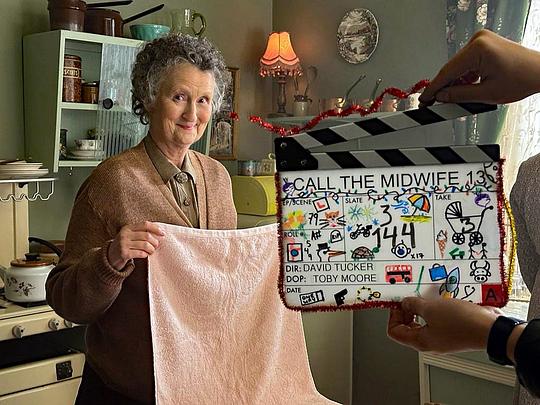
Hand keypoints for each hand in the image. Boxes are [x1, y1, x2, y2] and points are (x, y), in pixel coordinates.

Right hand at [108, 221, 164, 269]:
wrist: (110, 257)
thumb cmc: (124, 246)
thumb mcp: (130, 236)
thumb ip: (141, 233)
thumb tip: (160, 233)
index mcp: (127, 228)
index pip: (145, 224)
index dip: (156, 228)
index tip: (163, 234)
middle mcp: (124, 234)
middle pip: (147, 236)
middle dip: (155, 242)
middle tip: (156, 246)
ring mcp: (123, 244)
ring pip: (145, 245)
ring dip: (151, 249)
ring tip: (151, 251)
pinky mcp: (123, 254)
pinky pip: (140, 253)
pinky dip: (145, 255)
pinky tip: (145, 255)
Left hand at [387, 296, 502, 352]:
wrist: (490, 329)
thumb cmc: (462, 323)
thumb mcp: (431, 309)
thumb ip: (414, 305)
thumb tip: (405, 303)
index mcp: (420, 341)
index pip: (394, 332)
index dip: (393, 316)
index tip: (398, 303)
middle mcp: (430, 342)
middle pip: (408, 327)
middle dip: (407, 311)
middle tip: (410, 297)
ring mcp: (442, 337)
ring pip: (424, 321)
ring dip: (422, 308)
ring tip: (425, 296)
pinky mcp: (453, 330)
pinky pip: (438, 318)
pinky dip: (435, 308)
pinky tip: (439, 298)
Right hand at [419, 29, 539, 105]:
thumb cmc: (523, 78)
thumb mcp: (486, 93)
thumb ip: (459, 95)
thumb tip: (441, 97)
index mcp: (478, 49)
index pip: (447, 72)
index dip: (433, 88)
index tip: (424, 98)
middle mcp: (478, 40)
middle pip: (451, 68)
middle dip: (443, 86)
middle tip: (433, 102)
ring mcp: (481, 41)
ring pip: (458, 66)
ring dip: (454, 82)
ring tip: (451, 98)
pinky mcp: (484, 44)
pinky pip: (466, 62)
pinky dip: (463, 75)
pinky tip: (462, 88)